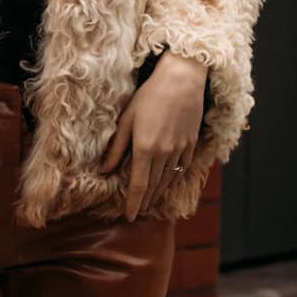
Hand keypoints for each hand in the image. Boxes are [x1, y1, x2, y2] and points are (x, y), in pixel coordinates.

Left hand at [99, 53, 207, 220]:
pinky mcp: (191, 143)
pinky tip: (168, 182)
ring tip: (151, 203)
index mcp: (145, 149)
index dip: (133, 203)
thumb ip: (116, 148)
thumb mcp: (126, 119)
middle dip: (145, 202)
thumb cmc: (150, 95)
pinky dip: (173, 178)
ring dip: (159, 193)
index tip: (129, 216)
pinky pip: (182, 168)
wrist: (182, 80)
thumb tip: (104, 170)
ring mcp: (180, 149)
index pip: (138, 186)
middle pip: (154, 186)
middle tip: (139, 212)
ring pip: (168, 179)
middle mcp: (164, 154)